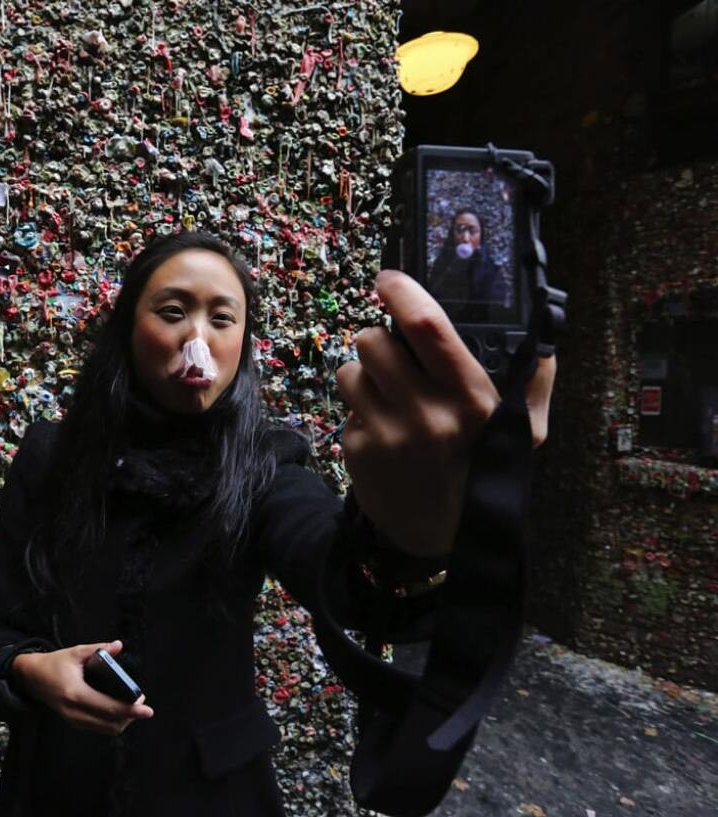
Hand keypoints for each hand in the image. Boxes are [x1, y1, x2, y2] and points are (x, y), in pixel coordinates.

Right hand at [10, 639, 153, 734]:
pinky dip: (112, 723)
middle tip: (140, 702)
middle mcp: (74, 711)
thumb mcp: (76, 652)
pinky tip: (119, 712)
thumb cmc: (55, 663)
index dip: (130, 710)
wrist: (32, 677)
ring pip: (106, 730)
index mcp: (76, 693)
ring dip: (122, 721)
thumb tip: (118, 645)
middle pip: (111, 723)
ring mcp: (73, 720)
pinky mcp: (73, 722)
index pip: (109, 707)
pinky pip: (98, 728)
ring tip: (133, 707)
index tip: (147, 709)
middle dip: (130, 716)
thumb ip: (98, 649)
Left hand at [336, 270, 557, 557]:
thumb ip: (534, 379)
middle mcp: (428, 415)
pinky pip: (346, 405)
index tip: (390, 278)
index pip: (428, 328)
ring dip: (365, 373)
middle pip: (373, 340)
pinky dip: (360, 409)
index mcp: (473, 400)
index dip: (403, 292)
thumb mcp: (523, 433)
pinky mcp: (357, 450)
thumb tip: (542, 331)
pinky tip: (384, 428)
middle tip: (394, 353)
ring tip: (390, 395)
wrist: (440, 537)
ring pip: (351, 369)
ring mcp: (388, 434)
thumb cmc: (483, 470)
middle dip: (378, 338)